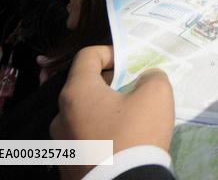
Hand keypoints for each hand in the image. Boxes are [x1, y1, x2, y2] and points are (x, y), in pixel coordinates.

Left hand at [50, 46, 174, 178]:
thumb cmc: (135, 134)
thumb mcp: (156, 95)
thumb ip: (152, 76)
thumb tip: (145, 79)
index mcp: (77, 92)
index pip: (88, 56)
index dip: (111, 52)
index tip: (131, 63)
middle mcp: (61, 115)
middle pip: (85, 87)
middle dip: (110, 84)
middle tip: (134, 91)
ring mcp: (61, 143)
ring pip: (84, 115)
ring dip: (104, 111)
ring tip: (129, 120)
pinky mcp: (67, 165)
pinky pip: (84, 139)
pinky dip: (100, 134)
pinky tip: (120, 143)